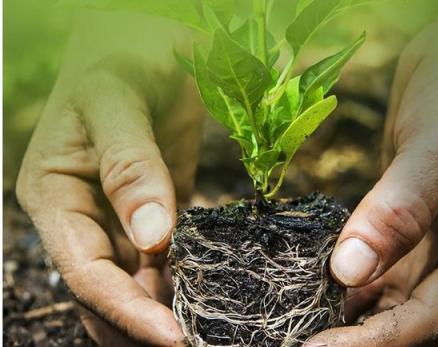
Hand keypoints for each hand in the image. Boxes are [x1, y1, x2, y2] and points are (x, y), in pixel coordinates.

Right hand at [16, 44, 202, 346]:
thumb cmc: (118, 55)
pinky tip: (210, 290)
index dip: (127, 311)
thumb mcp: (117, 103)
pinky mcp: (154, 209)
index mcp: (55, 195)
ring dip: (164, 311)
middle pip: (106, 293)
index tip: (174, 337)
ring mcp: (118, 216)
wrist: (144, 38)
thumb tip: (151, 238)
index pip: (86, 272)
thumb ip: (130, 168)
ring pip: (134, 285)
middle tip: (198, 340)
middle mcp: (82, 215)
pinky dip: (182, 281)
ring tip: (208, 327)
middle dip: (144, 326)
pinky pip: (163, 260)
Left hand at [306, 5, 437, 346]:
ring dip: (348, 307)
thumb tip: (349, 272)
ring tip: (298, 319)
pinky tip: (316, 280)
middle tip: (297, 339)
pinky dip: (348, 271)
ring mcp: (433, 230)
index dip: (376, 338)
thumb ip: (400, 208)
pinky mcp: (405, 211)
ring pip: (391, 287)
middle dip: (356, 331)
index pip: (433, 311)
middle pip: (410, 310)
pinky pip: (378, 254)